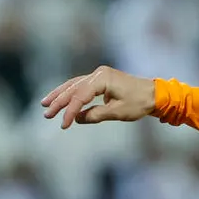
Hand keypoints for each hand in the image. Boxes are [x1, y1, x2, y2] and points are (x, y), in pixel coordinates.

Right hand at [40, 66, 157, 128]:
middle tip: (46, 113)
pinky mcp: (100, 80)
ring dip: (60, 95)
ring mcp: (98, 75)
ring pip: (74, 84)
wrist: (154, 94)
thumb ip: (96, 115)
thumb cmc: (139, 103)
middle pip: (73, 88)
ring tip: (45, 103)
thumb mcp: (118, 112)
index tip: (64, 124)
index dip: (70, 111)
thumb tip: (77, 119)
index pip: (80, 96)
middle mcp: (98, 73)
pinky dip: (70, 93)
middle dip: (59, 101)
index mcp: (103, 78)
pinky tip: (60, 99)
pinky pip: (80, 85)